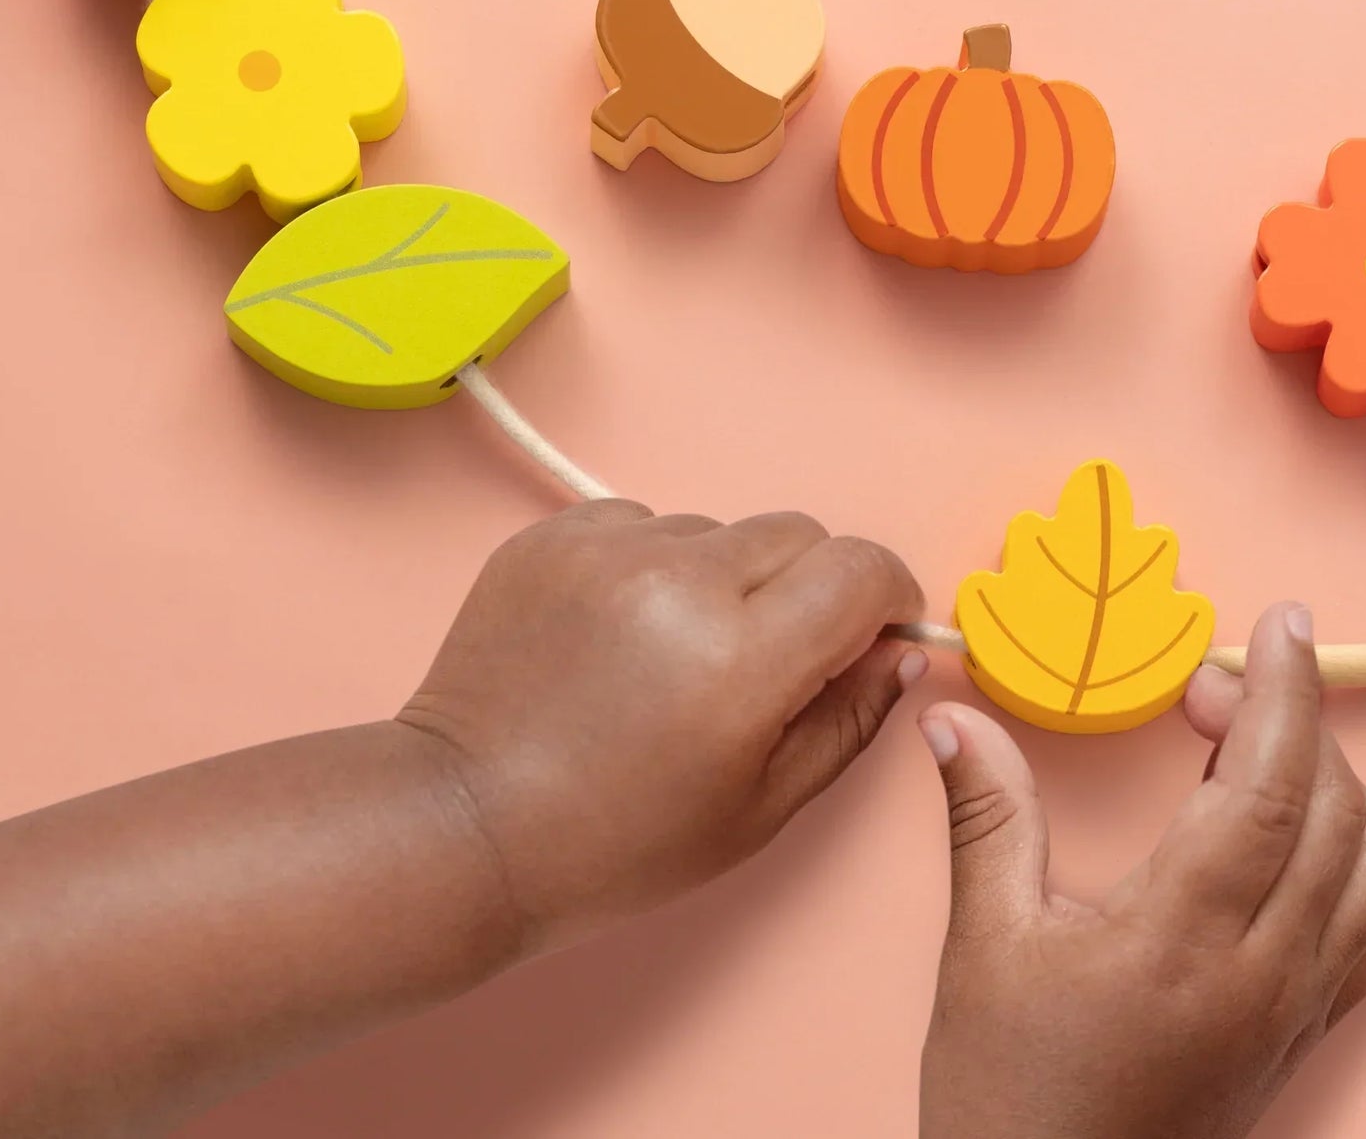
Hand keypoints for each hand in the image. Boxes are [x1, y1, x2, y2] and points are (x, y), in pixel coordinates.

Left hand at [398, 500, 924, 951]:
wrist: (467, 822)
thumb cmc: (615, 841)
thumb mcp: (759, 808)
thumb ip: (847, 720)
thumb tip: (898, 652)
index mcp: (741, 656)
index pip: (861, 567)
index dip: (886, 595)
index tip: (874, 629)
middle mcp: (678, 580)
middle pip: (797, 533)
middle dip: (810, 586)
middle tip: (770, 655)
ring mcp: (605, 548)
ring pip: (717, 529)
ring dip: (724, 577)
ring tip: (674, 654)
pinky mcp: (551, 536)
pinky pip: (641, 523)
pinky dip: (652, 566)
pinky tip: (619, 633)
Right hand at [919, 604, 1365, 1138]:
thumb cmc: (1011, 1092)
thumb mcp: (985, 943)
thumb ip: (986, 815)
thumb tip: (956, 720)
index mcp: (1183, 940)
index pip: (1265, 789)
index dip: (1278, 693)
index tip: (1276, 624)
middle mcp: (1263, 973)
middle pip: (1334, 816)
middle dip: (1288, 722)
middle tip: (1204, 685)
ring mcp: (1291, 1009)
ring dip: (1329, 786)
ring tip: (1248, 746)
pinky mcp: (1295, 1032)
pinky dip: (1352, 857)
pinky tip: (1297, 836)